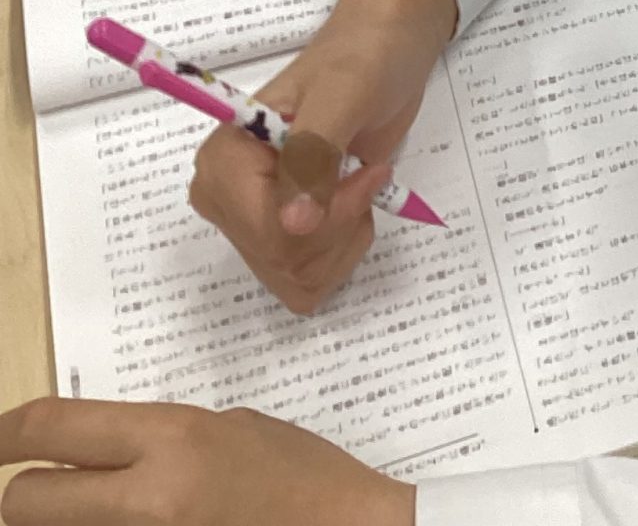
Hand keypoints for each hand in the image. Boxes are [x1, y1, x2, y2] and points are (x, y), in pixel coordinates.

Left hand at [0, 399, 411, 525]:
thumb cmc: (300, 475)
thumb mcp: (230, 430)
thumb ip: (161, 442)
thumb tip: (102, 458)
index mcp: (172, 440)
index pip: (53, 430)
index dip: (6, 432)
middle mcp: (149, 499)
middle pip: (25, 504)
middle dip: (19, 499)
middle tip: (34, 494)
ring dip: (64, 525)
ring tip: (93, 511)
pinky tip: (134, 525)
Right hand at [188, 0, 455, 314]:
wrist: (385, 51)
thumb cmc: (362, 60)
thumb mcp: (342, 96)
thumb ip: (313, 158)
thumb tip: (290, 227)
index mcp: (223, 159)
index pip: (263, 233)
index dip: (324, 216)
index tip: (364, 174)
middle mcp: (229, 196)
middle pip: (280, 261)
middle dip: (337, 224)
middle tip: (363, 173)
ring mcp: (255, 218)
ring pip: (296, 279)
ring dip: (344, 237)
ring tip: (357, 182)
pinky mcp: (283, 232)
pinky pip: (308, 280)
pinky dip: (343, 250)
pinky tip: (353, 205)